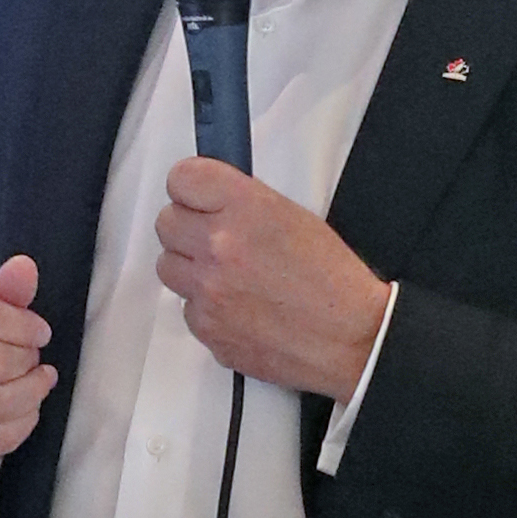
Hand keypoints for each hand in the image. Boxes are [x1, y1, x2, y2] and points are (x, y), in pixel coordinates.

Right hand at [0, 251, 55, 472]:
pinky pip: (0, 435)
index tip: (39, 330)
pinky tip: (26, 406)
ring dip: (32, 389)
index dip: (22, 322)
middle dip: (26, 357)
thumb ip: (2, 289)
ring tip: (36, 379)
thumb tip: (24, 268)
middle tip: (31, 356)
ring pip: (1, 400)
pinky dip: (24, 420)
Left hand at [154, 160, 391, 399]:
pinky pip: (186, 307)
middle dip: (187, 227)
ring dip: (190, 267)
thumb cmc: (333, 280)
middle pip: (166, 223)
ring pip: (168, 266)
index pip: (182, 179)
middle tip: (214, 238)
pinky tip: (239, 306)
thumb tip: (209, 201)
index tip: (197, 197)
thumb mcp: (292, 216)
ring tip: (228, 275)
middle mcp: (218, 246)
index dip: (190, 188)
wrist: (350, 338)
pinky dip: (205, 307)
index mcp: (244, 208)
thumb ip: (242, 203)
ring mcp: (206, 290)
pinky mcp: (205, 327)